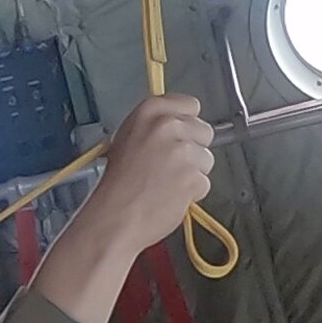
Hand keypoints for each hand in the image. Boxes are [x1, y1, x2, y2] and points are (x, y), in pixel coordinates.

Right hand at [86, 95, 214, 253]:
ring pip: (207, 159)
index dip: (188, 122)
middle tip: (169, 165)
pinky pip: (204, 182)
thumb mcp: (129, 139)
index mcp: (149, 112)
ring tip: (166, 183)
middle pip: (204, 131)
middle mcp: (168, 126)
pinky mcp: (193, 176)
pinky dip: (192, 192)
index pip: (190, 105)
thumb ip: (156, 128)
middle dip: (193, 149)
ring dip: (193, 172)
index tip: (180, 135)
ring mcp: (182, 151)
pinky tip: (170, 196)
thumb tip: (181, 124)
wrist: (114, 217)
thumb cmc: (117, 184)